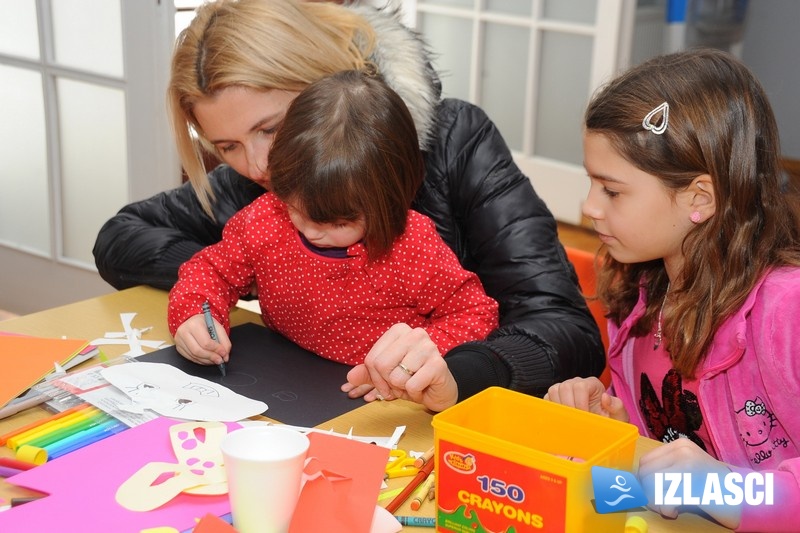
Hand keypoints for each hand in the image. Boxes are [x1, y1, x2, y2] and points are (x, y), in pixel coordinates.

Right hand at [173, 314, 230, 365]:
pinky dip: (201, 361)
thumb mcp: (217, 327)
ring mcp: (179, 341)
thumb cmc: (205, 323)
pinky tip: (207, 359)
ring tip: (215, 360)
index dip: (216, 350)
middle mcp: (184, 332)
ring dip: (207, 361)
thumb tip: (225, 355)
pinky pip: (190, 358)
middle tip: (220, 360)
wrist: (193, 321)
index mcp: (194, 324)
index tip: (224, 353)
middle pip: (198, 351)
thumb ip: (224, 341)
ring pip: (194, 356)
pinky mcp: (179, 348)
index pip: (205, 342)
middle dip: (211, 357)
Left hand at [341, 323, 458, 411]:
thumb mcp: (386, 375)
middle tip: (401, 384)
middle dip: (388, 383)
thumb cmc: (412, 378)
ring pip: (396, 377)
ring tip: (414, 382)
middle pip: (381, 366)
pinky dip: (415, 393)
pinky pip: (411, 385)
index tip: (386, 383)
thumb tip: (350, 377)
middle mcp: (414, 334)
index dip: (375, 378)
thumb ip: (367, 373)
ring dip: (403, 388)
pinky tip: (423, 387)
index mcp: (399, 331)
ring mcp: (428, 347)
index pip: (372, 359)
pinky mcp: (438, 364)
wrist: (440, 389)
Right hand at [544, 377, 627, 421]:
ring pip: (554, 390)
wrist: (600, 428)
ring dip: (559, 406)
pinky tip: (561, 419)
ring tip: (568, 419)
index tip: (584, 415)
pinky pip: (547, 399)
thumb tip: (605, 398)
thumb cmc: (609, 422)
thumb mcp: (619, 417)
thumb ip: (618, 407)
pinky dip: (551, 409)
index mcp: (592, 384)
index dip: (580, 401)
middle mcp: (577, 384)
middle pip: (565, 386)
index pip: (581, 386)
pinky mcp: (555, 398)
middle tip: (575, 420)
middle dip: (569, 405)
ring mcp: (565, 390)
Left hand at [637, 439, 740, 528]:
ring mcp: (688, 466)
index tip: (651, 493)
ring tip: (668, 508)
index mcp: (679, 445)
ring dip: (656, 503)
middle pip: (645, 474)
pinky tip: (675, 512)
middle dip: (648, 493)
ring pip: (652, 486)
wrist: (744, 495)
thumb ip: (665, 469)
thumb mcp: (687, 468)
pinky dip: (666, 509)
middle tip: (659, 504)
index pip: (645, 462)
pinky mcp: (694, 485)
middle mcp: (682, 451)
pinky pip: (665, 499)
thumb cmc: (712, 485)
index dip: (643, 480)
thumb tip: (636, 482)